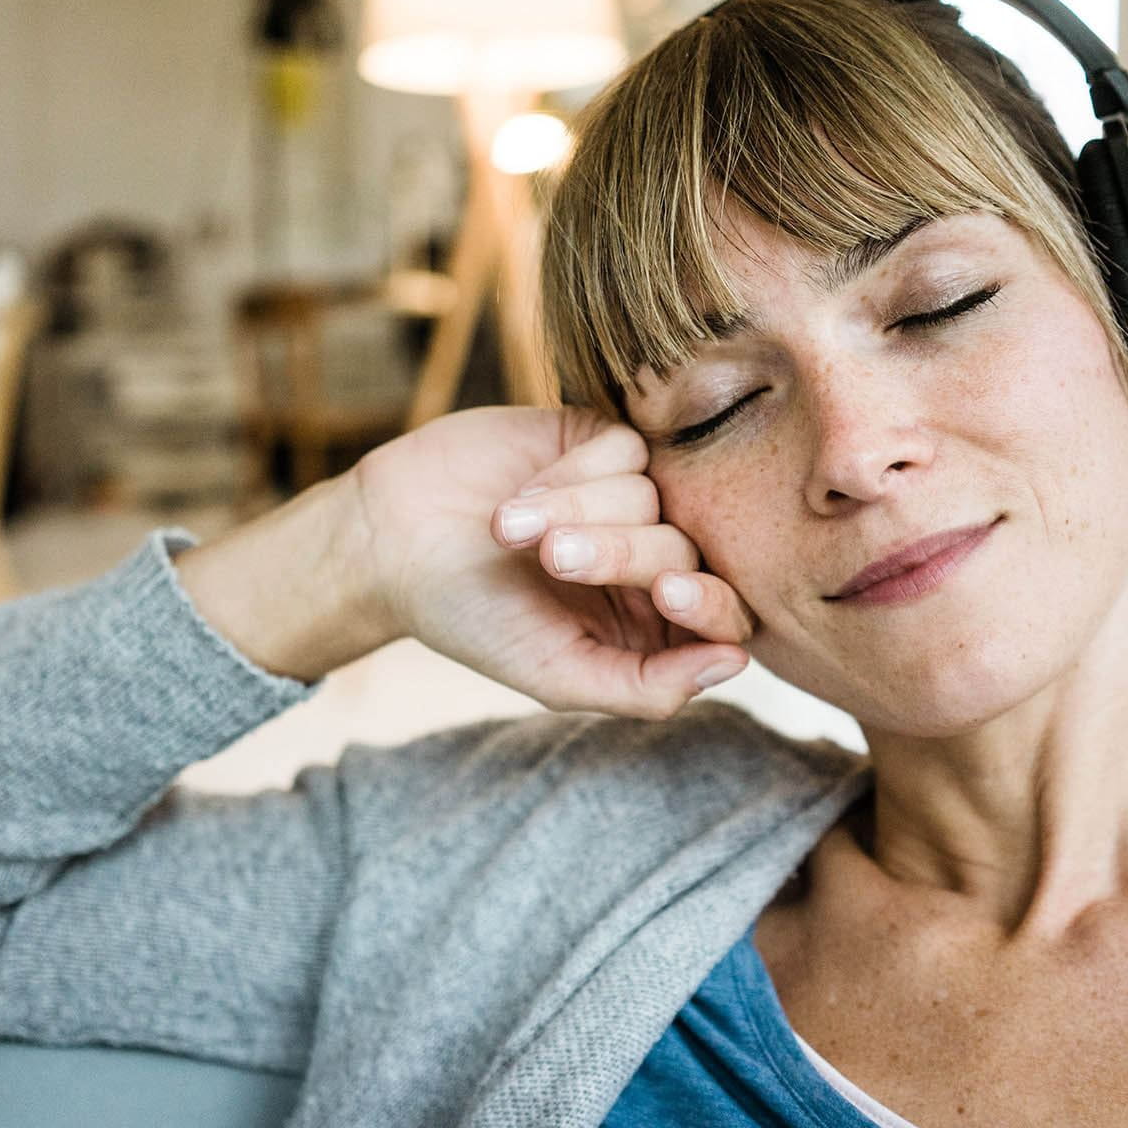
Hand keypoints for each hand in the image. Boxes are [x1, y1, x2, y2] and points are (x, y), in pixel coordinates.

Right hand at [358, 404, 755, 718]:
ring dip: (578, 510)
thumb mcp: (555, 673)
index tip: (668, 591)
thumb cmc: (472, 619)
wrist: (392, 541)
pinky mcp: (600, 442)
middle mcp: (651, 559)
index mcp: (653, 627)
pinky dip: (574, 470)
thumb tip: (736, 662)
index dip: (706, 600)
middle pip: (685, 549)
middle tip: (552, 559)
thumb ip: (646, 686)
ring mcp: (629, 497)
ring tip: (509, 528)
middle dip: (618, 553)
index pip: (724, 614)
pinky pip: (628, 448)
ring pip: (653, 494)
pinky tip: (525, 490)